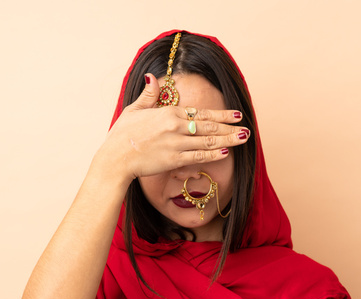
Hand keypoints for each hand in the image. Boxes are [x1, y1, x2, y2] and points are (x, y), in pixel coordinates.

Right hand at [93, 73, 249, 182]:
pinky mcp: (174, 160)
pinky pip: (198, 156)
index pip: (201, 112)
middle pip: (209, 125)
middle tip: (246, 127)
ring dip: (227, 139)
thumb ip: (148, 95)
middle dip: (229, 126)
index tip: (236, 114)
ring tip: (243, 138)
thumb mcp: (134, 109)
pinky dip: (213, 154)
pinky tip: (225, 152)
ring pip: (207, 141)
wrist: (115, 159)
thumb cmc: (121, 135)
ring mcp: (176, 144)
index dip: (221, 114)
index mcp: (168, 113)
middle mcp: (175, 126)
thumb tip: (152, 77)